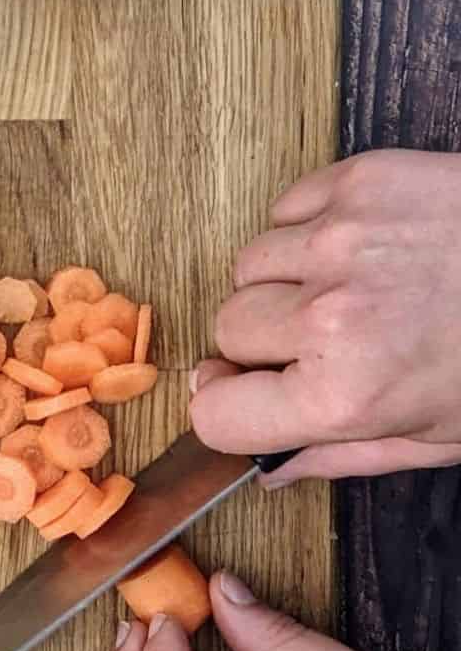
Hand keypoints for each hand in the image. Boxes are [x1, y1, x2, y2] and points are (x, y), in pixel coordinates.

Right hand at [191, 149, 460, 482]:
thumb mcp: (437, 437)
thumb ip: (340, 456)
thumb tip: (268, 468)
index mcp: (344, 395)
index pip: (213, 411)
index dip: (230, 407)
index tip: (253, 398)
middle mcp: (329, 316)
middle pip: (227, 331)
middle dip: (264, 343)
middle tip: (325, 342)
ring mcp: (338, 240)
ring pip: (248, 267)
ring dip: (283, 282)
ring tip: (351, 288)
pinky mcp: (355, 182)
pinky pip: (283, 212)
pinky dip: (307, 231)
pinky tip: (361, 247)